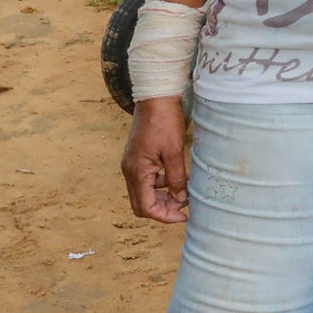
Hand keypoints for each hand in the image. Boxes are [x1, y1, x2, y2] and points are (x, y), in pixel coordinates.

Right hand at [121, 96, 190, 222]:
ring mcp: (131, 164)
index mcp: (136, 172)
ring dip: (161, 198)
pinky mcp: (136, 157)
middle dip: (162, 210)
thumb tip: (180, 200)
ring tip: (182, 194)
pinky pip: (145, 180)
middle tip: (183, 208)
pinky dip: (159, 185)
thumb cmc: (164, 121)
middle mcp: (129, 171)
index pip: (146, 207)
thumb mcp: (174, 152)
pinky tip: (174, 179)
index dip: (165, 216)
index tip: (183, 215)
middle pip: (141, 204)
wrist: (155, 97)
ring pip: (143, 193)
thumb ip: (176, 179)